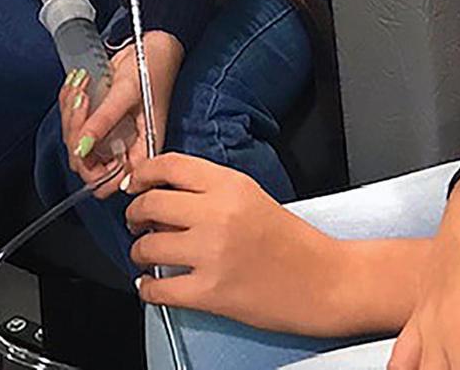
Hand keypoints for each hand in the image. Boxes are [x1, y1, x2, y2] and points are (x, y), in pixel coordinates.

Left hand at [58, 31, 182, 198]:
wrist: (153, 44)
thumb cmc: (153, 67)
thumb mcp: (127, 93)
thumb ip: (104, 121)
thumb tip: (81, 147)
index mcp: (140, 152)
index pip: (105, 182)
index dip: (89, 168)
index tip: (83, 139)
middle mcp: (123, 148)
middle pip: (83, 160)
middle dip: (75, 129)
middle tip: (82, 99)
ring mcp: (109, 133)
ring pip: (74, 139)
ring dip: (70, 111)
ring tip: (81, 84)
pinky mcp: (98, 118)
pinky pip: (73, 120)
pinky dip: (69, 101)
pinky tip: (78, 83)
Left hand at [125, 153, 342, 334]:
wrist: (324, 281)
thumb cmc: (293, 242)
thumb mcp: (253, 198)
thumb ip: (211, 192)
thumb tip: (164, 197)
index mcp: (231, 185)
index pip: (170, 165)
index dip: (143, 173)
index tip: (135, 183)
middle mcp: (218, 214)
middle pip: (151, 203)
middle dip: (135, 214)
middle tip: (136, 222)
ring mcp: (212, 254)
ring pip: (147, 246)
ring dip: (139, 252)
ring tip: (147, 254)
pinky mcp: (210, 292)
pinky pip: (159, 288)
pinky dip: (148, 288)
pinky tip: (152, 284)